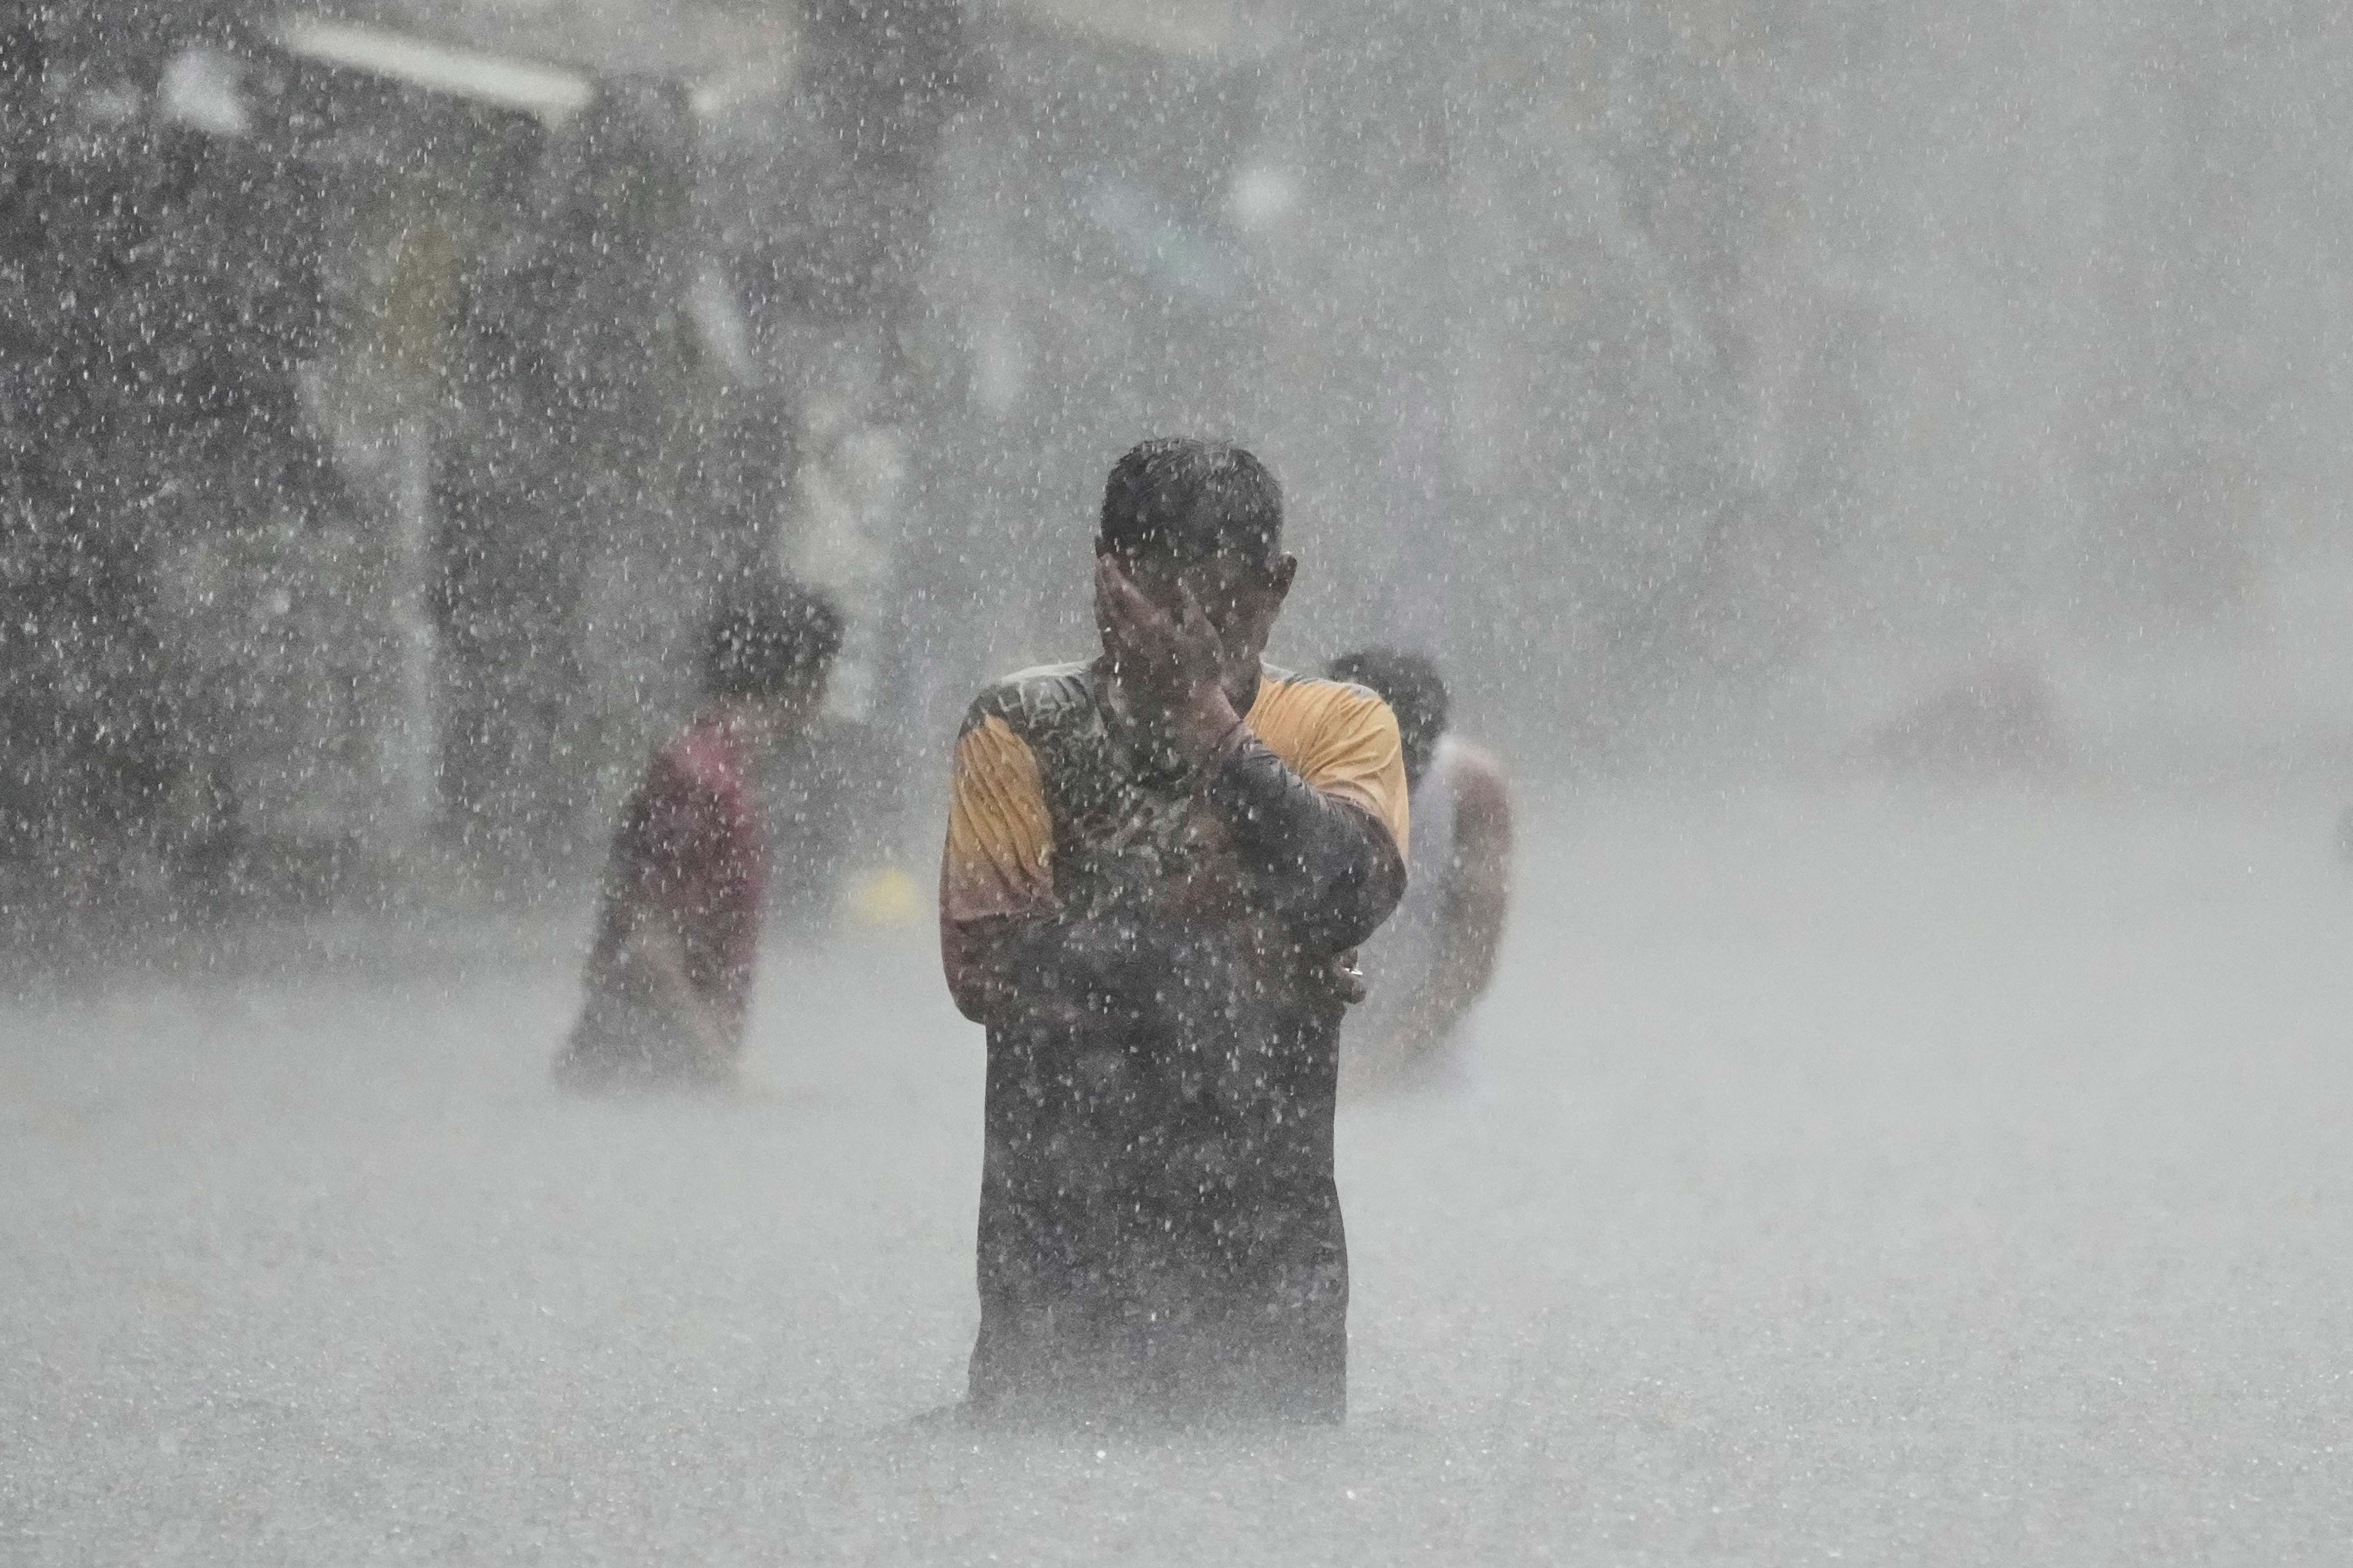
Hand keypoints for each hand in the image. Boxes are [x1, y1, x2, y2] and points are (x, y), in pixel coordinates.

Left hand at [1095, 553, 1239, 764]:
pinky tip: (1102, 613)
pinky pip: (1104, 638)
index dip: (1112, 575)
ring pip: (1103, 621)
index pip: (1124, 594)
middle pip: (1107, 604)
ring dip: (1099, 598)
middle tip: (1098, 563)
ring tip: (1098, 582)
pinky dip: (1101, 620)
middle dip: (1101, 581)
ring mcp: (1123, 655)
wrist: (1191, 711)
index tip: (1107, 559)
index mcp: (1152, 627)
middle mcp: (1132, 639)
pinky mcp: (1121, 667)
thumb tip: (1180, 583)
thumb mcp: (1205, 637)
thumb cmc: (1203, 672)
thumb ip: (1190, 607)